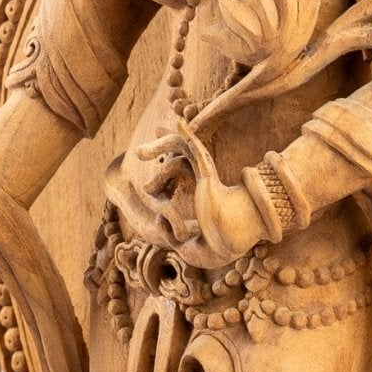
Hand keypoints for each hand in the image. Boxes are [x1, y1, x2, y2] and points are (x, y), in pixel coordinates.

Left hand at [134, 127, 267, 268]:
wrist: (232, 246)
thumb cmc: (218, 248)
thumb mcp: (189, 247)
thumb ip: (171, 235)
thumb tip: (159, 219)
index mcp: (204, 198)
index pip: (182, 175)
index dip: (167, 167)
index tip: (155, 162)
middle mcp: (205, 184)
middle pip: (180, 158)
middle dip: (161, 149)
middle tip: (140, 151)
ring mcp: (206, 180)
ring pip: (184, 151)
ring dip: (162, 146)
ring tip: (139, 153)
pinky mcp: (207, 179)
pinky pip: (197, 153)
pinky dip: (188, 137)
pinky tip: (179, 123)